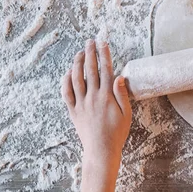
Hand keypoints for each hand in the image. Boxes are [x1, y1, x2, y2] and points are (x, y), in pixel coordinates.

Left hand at [61, 39, 131, 174]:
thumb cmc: (117, 133)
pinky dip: (66, 80)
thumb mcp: (126, 113)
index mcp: (106, 96)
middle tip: (90, 41)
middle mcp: (92, 97)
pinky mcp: (73, 111)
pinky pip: (66, 93)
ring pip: (76, 78)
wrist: (100, 150)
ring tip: (80, 52)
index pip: (105, 70)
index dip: (104, 55)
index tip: (103, 43)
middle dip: (90, 53)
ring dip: (77, 63)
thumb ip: (122, 94)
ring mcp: (80, 104)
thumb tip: (120, 76)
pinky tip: (68, 72)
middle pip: (90, 70)